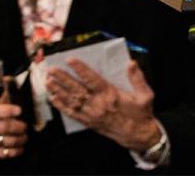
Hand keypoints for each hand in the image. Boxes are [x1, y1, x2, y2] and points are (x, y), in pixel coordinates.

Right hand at [0, 97, 27, 165]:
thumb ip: (4, 94)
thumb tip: (9, 78)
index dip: (8, 111)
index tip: (20, 111)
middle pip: (3, 127)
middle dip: (19, 127)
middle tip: (26, 127)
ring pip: (4, 141)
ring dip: (19, 140)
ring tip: (25, 138)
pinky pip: (1, 154)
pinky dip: (13, 152)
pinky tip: (19, 148)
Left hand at [47, 59, 162, 152]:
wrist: (137, 135)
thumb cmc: (141, 113)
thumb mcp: (146, 95)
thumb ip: (138, 78)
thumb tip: (131, 62)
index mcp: (111, 95)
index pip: (92, 79)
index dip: (80, 69)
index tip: (69, 60)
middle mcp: (98, 104)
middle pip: (77, 89)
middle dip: (63, 79)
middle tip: (51, 69)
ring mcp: (91, 114)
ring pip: (71, 101)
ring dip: (58, 90)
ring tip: (48, 81)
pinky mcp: (88, 122)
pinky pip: (71, 114)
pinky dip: (61, 106)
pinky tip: (53, 98)